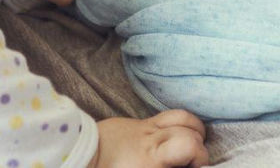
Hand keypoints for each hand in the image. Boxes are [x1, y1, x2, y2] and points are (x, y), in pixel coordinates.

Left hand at [93, 111, 208, 167]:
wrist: (79, 155)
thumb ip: (163, 167)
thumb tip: (180, 163)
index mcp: (152, 156)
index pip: (190, 145)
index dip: (201, 157)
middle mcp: (152, 138)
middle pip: (191, 128)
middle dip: (199, 146)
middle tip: (191, 164)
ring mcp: (145, 126)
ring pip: (181, 116)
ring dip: (192, 130)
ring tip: (188, 147)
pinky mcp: (138, 122)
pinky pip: (165, 118)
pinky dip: (176, 127)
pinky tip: (170, 142)